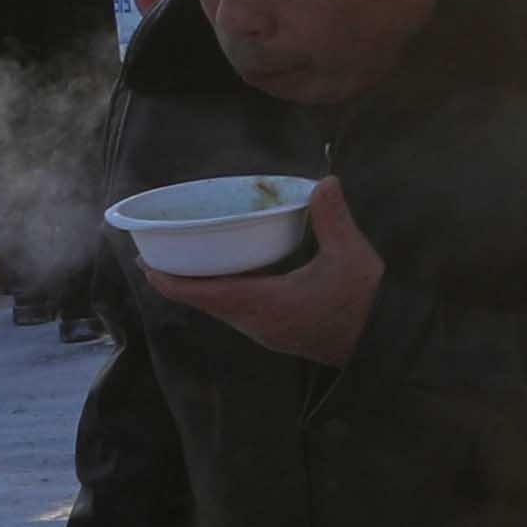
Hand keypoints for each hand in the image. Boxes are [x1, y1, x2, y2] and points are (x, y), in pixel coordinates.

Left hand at [152, 177, 385, 365]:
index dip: (167, 278)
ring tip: (191, 260)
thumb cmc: (365, 303)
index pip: (198, 294)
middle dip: (179, 278)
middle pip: (202, 302)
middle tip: (163, 251)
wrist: (384, 345)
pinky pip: (235, 313)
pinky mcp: (277, 335)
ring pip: (218, 310)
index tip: (142, 260)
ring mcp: (265, 333)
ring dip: (200, 288)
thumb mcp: (351, 256)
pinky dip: (222, 294)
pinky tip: (232, 275)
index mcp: (261, 303)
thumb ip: (333, 219)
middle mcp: (254, 323)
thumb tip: (325, 181)